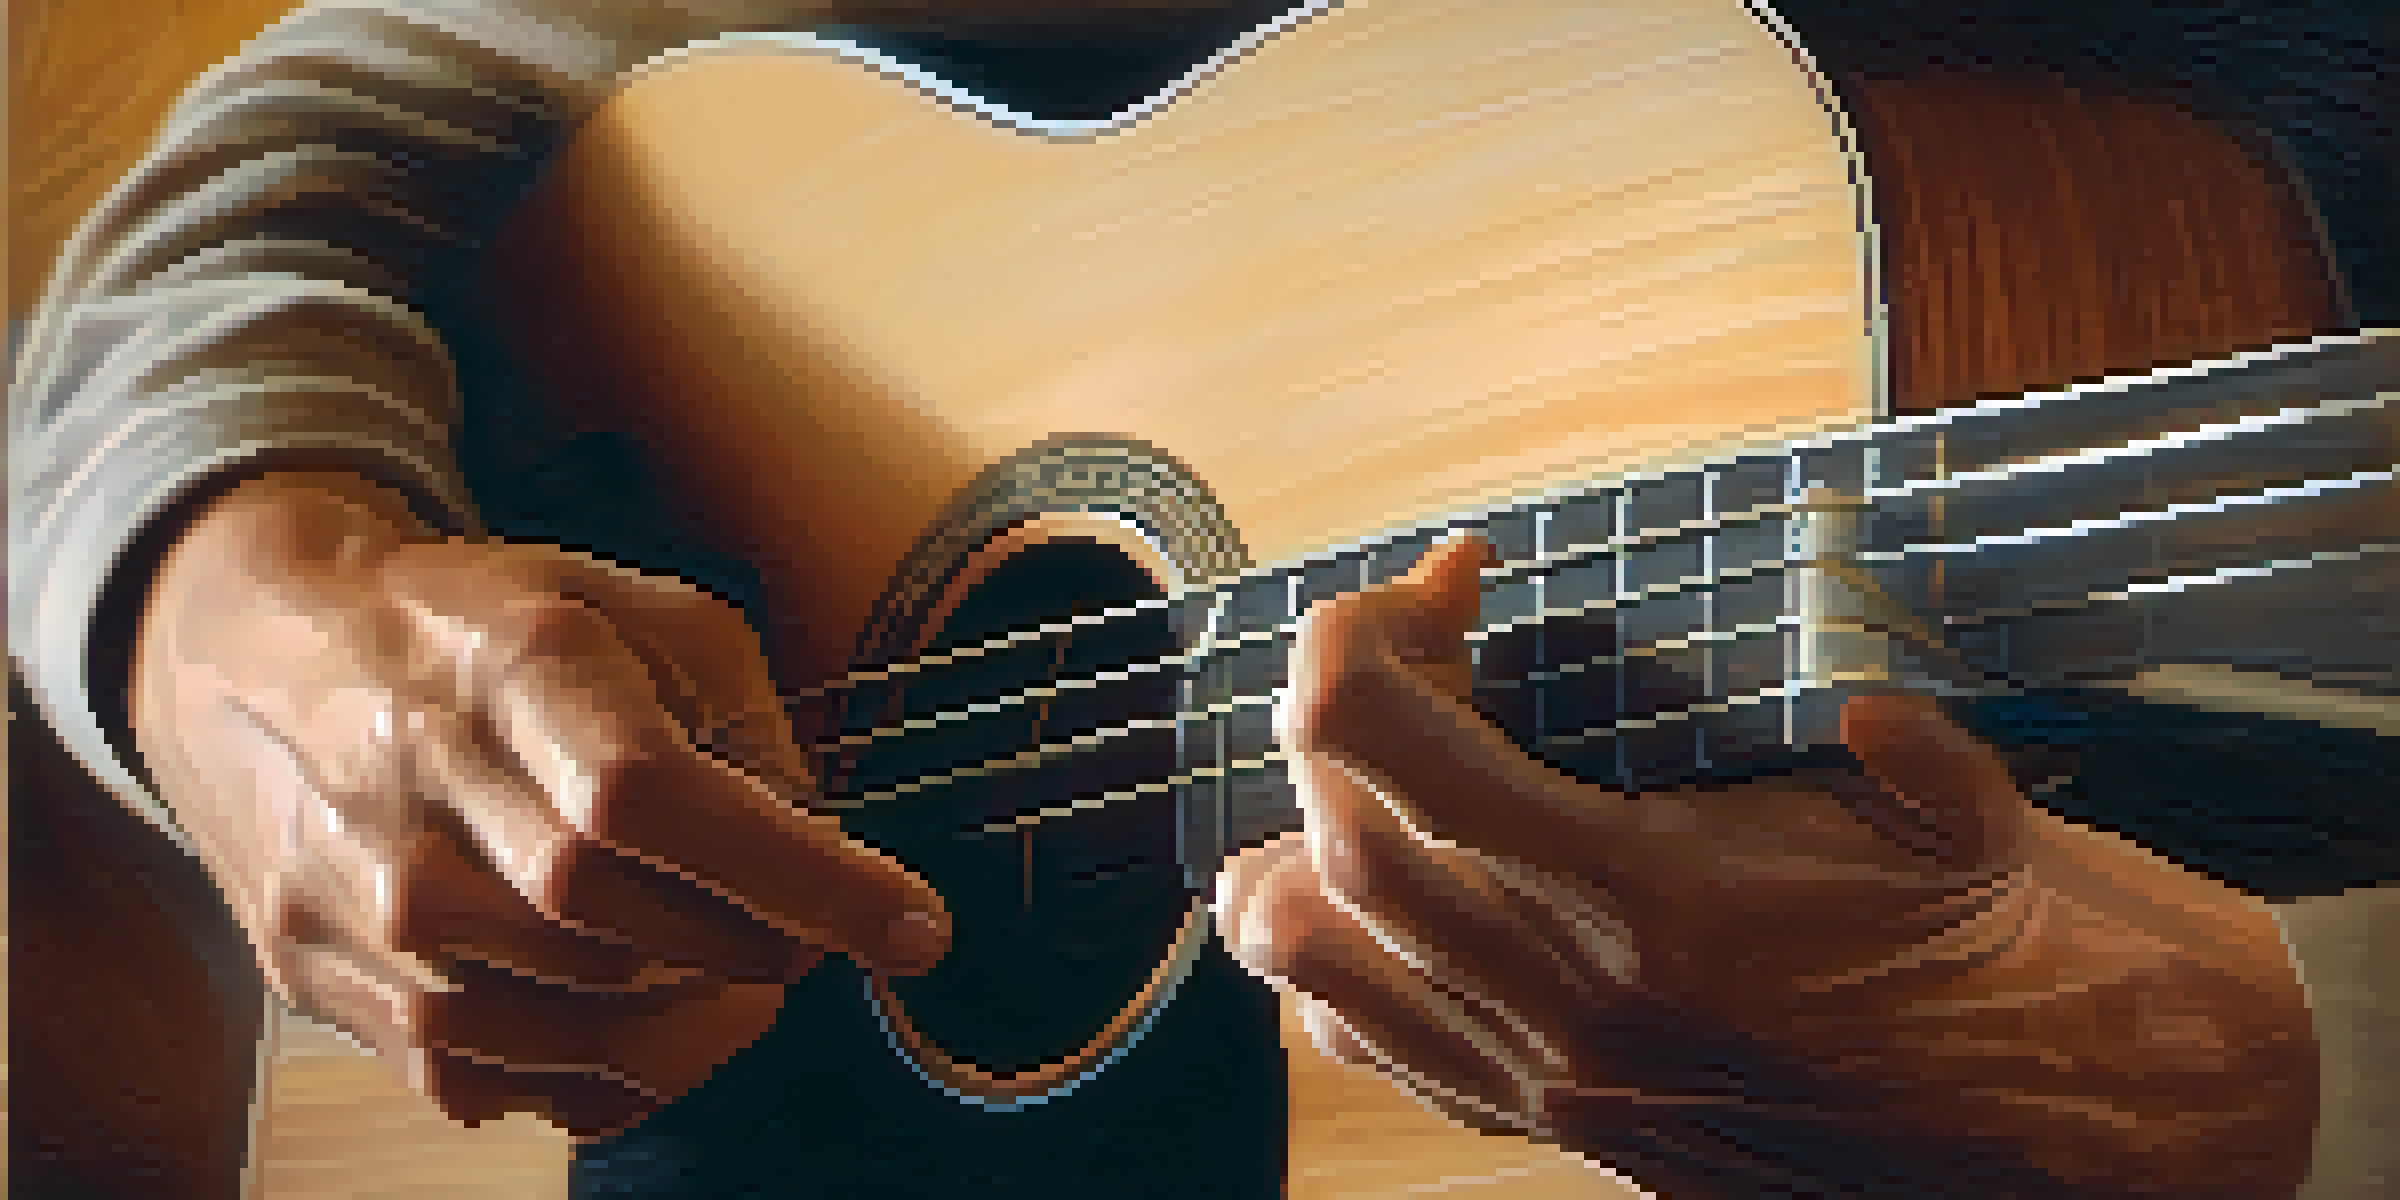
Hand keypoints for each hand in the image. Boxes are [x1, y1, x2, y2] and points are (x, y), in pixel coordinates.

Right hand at [130, 471, 950, 1137]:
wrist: (259, 657)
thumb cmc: (477, 627)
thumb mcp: (627, 608)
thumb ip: (743, 718)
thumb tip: (824, 846)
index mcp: (513, 672)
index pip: (660, 801)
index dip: (801, 879)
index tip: (915, 927)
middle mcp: (421, 795)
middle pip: (626, 929)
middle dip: (759, 949)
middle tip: (808, 935)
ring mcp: (366, 907)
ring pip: (573, 1024)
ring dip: (696, 1018)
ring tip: (736, 971)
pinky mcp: (336, 987)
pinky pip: (504, 1082)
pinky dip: (606, 1069)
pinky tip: (644, 1015)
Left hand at [1217, 536, 2318, 1198]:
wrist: (2109, 1154)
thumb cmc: (2047, 978)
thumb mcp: (1970, 815)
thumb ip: (1875, 734)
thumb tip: (1827, 678)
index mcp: (1660, 907)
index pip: (1392, 751)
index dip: (1370, 634)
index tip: (1446, 574)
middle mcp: (1578, 1011)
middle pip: (1339, 840)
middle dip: (1346, 711)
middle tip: (1434, 635)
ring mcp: (1561, 1088)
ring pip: (1317, 964)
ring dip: (1302, 844)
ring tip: (1368, 767)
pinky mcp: (1568, 1135)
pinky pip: (1382, 1047)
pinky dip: (1341, 960)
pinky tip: (1399, 893)